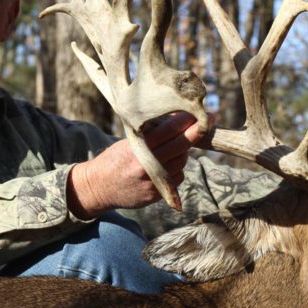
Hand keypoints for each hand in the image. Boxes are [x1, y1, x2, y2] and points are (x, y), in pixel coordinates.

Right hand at [67, 112, 202, 217]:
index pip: (169, 130)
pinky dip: (176, 169)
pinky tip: (167, 166)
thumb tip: (179, 118)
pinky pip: (177, 177)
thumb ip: (152, 134)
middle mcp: (146, 164)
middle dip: (197, 132)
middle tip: (209, 121)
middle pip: (181, 146)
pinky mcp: (157, 195)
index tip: (200, 113)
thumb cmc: (115, 158)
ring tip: (174, 147)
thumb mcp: (129, 141)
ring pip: (182, 162)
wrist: (99, 187)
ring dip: (183, 152)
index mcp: (138, 147)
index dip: (187, 120)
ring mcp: (152, 181)